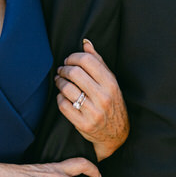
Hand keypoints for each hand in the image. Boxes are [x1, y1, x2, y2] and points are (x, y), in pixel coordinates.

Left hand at [56, 40, 129, 159]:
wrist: (116, 133)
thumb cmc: (111, 102)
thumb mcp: (110, 81)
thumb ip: (98, 61)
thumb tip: (85, 42)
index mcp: (111, 83)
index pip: (87, 60)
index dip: (73, 57)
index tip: (69, 60)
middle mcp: (103, 97)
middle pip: (74, 73)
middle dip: (63, 69)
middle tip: (61, 70)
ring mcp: (93, 112)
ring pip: (66, 89)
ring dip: (59, 82)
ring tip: (59, 81)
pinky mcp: (83, 124)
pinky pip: (63, 105)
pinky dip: (59, 98)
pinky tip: (63, 96)